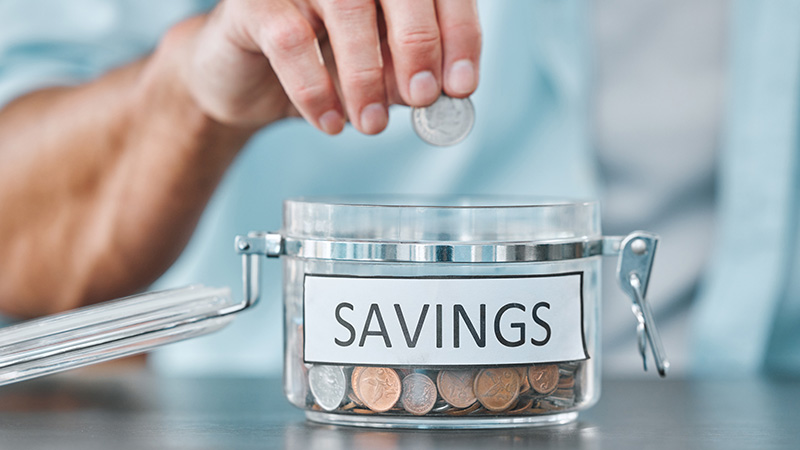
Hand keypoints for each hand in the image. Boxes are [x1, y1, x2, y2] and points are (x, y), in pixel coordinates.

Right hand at [182, 0, 481, 134]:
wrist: (246, 79)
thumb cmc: (321, 68)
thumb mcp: (377, 74)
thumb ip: (408, 75)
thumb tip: (439, 92)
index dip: (458, 34)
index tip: (462, 85)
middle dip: (418, 44)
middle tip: (421, 97)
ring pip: (347, 7)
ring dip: (367, 73)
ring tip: (372, 124)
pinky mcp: (252, 3)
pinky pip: (291, 40)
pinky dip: (315, 89)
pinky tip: (329, 122)